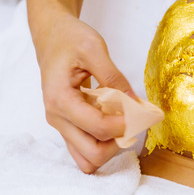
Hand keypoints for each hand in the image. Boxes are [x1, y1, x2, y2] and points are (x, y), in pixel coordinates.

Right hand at [31, 10, 134, 172]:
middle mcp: (57, 118)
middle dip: (118, 142)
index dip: (125, 124)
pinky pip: (85, 148)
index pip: (98, 127)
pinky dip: (103, 143)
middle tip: (134, 122)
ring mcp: (61, 124)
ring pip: (87, 159)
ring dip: (110, 148)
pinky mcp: (67, 125)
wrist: (51, 35)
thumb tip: (135, 103)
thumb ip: (114, 76)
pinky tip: (114, 122)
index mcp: (60, 99)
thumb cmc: (70, 39)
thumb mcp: (94, 49)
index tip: (142, 112)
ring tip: (124, 124)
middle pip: (92, 154)